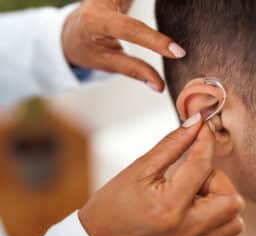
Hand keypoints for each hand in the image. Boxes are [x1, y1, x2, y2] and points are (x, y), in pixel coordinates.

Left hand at [62, 0, 185, 90]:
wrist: (73, 30)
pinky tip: (174, 6)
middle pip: (136, 0)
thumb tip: (159, 86)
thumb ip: (134, 71)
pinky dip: (159, 2)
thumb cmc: (87, 49)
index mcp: (95, 20)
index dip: (155, 41)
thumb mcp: (106, 63)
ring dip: (163, 4)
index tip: (178, 53)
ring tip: (191, 9)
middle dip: (164, 6)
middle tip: (200, 12)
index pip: (129, 29)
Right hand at [79, 118, 243, 235]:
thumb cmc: (114, 203)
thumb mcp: (140, 169)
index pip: (201, 164)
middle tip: (193, 175)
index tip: (202, 128)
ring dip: (220, 201)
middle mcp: (186, 230)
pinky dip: (221, 223)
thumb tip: (193, 124)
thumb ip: (171, 145)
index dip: (204, 139)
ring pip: (233, 221)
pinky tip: (201, 213)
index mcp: (168, 205)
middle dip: (216, 178)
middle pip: (229, 198)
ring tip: (195, 195)